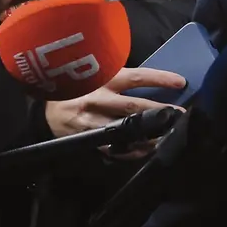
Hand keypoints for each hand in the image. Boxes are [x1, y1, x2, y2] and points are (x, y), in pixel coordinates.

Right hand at [43, 68, 185, 158]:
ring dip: (147, 135)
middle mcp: (98, 98)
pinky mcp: (86, 138)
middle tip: (180, 115)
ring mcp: (91, 121)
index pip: (137, 77)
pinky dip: (129, 151)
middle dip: (159, 112)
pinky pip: (111, 147)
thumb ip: (120, 78)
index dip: (160, 79)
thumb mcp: (96, 75)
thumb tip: (153, 81)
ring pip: (124, 129)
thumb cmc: (79, 88)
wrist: (46, 110)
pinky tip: (144, 151)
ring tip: (166, 137)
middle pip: (134, 106)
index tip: (181, 82)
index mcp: (103, 78)